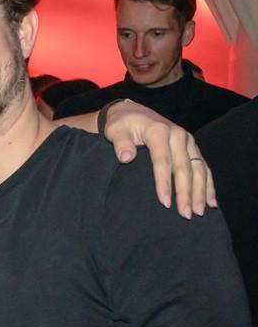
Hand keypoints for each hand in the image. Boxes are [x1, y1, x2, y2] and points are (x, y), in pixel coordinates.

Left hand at [101, 101, 214, 218]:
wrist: (131, 112)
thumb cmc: (122, 124)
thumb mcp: (116, 130)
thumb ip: (121, 143)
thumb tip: (126, 157)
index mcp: (159, 131)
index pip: (163, 161)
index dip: (164, 183)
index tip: (165, 203)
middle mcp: (178, 135)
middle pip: (185, 167)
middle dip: (186, 192)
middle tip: (187, 214)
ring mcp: (187, 141)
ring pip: (199, 168)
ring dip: (201, 191)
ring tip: (200, 211)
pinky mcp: (191, 147)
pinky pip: (203, 166)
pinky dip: (208, 184)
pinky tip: (211, 200)